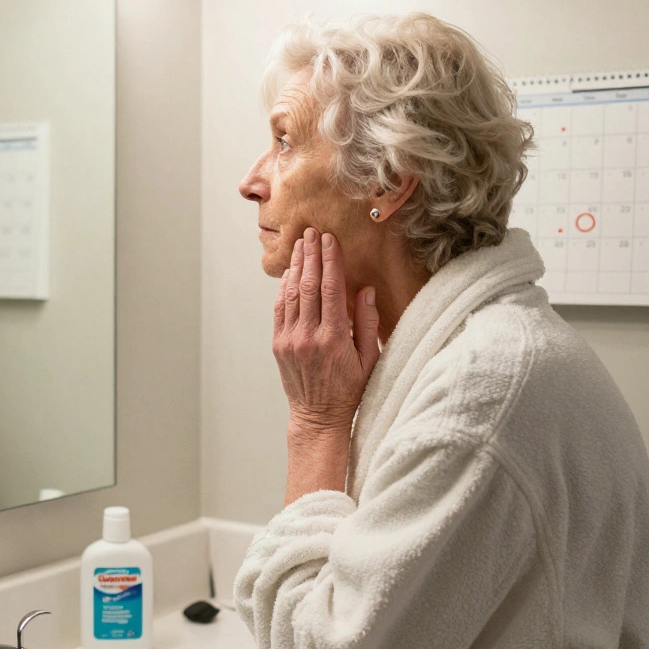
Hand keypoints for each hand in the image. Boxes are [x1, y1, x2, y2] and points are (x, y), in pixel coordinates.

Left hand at [274, 228, 380, 434]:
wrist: (318, 416)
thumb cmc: (350, 389)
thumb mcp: (370, 359)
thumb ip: (367, 323)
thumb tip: (365, 290)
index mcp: (334, 338)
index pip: (332, 289)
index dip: (330, 261)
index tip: (330, 240)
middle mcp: (308, 336)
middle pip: (309, 285)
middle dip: (311, 255)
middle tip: (312, 232)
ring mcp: (290, 340)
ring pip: (291, 293)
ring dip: (296, 266)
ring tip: (301, 245)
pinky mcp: (278, 344)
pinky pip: (280, 309)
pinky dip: (284, 288)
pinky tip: (290, 273)